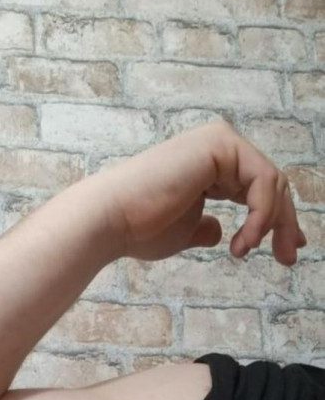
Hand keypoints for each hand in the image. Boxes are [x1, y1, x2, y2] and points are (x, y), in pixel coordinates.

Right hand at [102, 120, 306, 264]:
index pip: (258, 188)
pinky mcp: (219, 145)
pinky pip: (262, 181)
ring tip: (247, 250)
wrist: (111, 219)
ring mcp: (218, 141)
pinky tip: (244, 240)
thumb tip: (220, 232)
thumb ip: (207, 228)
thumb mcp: (186, 231)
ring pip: (271, 182)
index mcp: (209, 164)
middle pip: (271, 183)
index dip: (278, 219)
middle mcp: (216, 146)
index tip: (288, 250)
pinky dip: (261, 214)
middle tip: (288, 257)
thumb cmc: (139, 228)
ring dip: (272, 222)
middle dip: (285, 223)